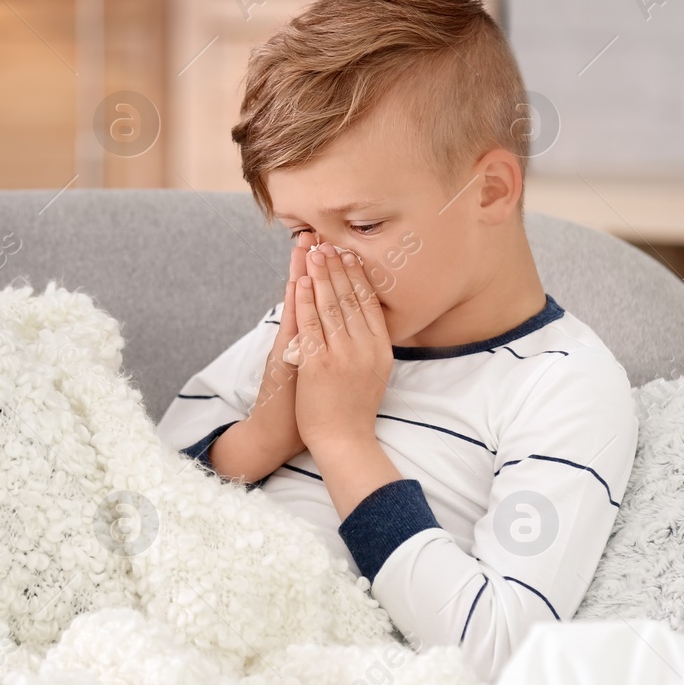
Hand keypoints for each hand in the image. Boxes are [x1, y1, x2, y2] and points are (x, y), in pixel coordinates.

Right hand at [245, 231, 311, 459]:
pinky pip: (292, 326)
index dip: (316, 270)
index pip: (313, 296)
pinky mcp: (285, 359)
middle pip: (304, 292)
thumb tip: (334, 325)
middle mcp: (296, 338)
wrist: (278, 434)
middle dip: (308, 262)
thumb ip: (317, 344)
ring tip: (302, 243)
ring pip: (297, 302)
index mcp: (305, 339)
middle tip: (311, 230)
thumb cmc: (302, 405)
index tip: (324, 242)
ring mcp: (290, 346)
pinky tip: (298, 281)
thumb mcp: (310, 369)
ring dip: (299, 271)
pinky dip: (296, 303)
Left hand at [293, 242, 392, 454]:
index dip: (359, 275)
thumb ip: (373, 345)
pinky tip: (301, 281)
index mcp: (382, 349)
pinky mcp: (318, 364)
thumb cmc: (355, 408)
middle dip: (338, 267)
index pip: (370, 303)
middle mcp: (365, 349)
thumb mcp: (376, 373)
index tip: (350, 254)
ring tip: (313, 252)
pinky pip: (311, 323)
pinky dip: (306, 299)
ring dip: (321, 275)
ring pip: (331, 305)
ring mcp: (342, 355)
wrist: (342, 441)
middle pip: (350, 298)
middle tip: (328, 243)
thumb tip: (371, 318)